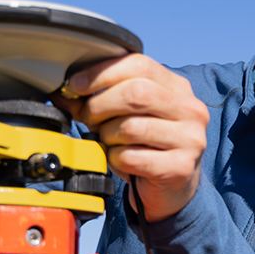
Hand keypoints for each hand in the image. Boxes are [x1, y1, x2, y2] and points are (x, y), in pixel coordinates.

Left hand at [60, 54, 209, 221]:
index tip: (75, 85)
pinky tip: (121, 161)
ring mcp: (189, 138)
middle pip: (135, 94)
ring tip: (109, 143)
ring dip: (107, 136)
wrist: (173, 188)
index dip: (101, 73)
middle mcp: (190, 109)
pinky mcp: (179, 167)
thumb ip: (103, 99)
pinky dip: (115, 160)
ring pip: (130, 127)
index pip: (138, 64)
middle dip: (99, 106)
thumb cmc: (146, 147)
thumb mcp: (128, 116)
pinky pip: (130, 158)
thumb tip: (65, 93)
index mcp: (177, 88)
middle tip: (87, 118)